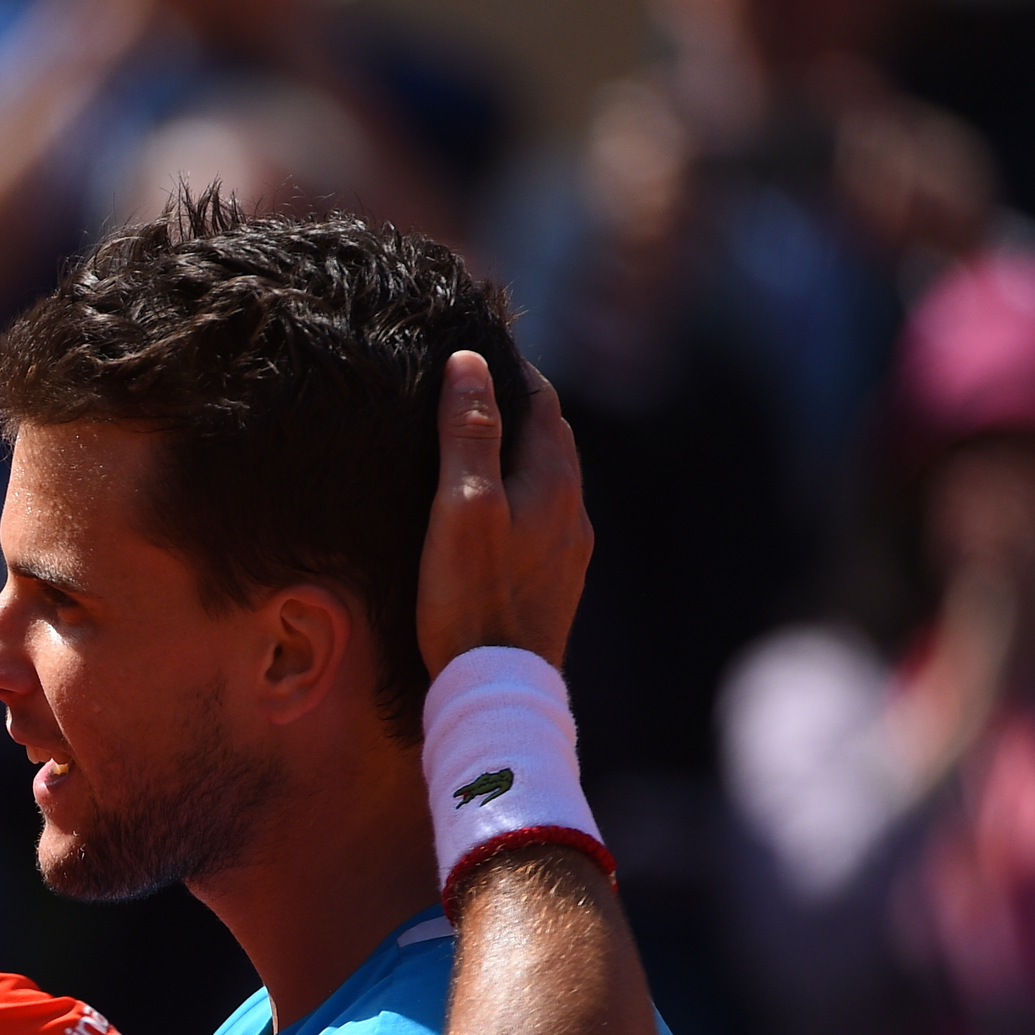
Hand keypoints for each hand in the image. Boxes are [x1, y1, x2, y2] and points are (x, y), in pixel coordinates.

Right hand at [415, 351, 592, 673]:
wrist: (498, 687)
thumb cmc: (471, 595)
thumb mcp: (462, 506)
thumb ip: (469, 432)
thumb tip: (470, 362)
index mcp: (554, 481)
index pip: (541, 400)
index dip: (510, 368)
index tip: (476, 347)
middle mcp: (573, 510)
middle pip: (551, 436)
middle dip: (517, 405)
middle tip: (471, 387)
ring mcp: (570, 549)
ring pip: (550, 479)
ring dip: (520, 452)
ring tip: (475, 443)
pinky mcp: (557, 582)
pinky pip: (545, 516)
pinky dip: (521, 493)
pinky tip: (491, 512)